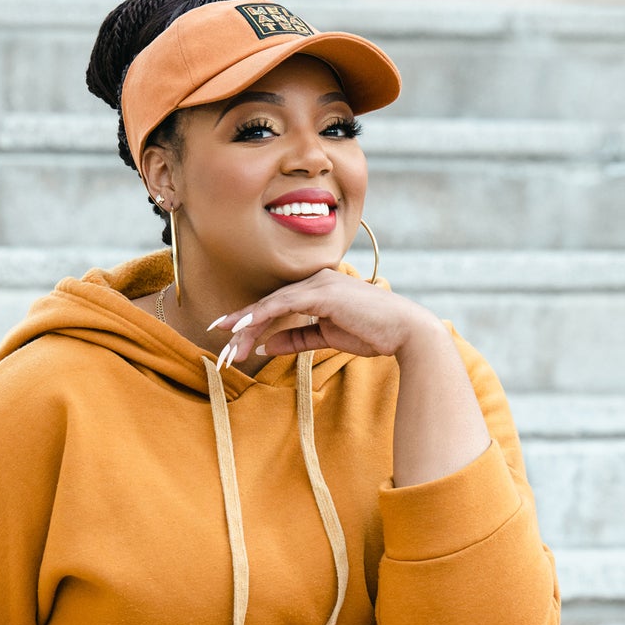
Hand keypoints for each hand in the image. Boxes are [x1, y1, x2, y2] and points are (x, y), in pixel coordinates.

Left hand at [208, 266, 440, 370]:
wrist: (405, 331)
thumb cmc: (373, 333)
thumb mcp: (327, 338)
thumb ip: (298, 338)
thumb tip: (267, 345)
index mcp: (319, 287)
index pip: (277, 304)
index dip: (251, 319)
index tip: (229, 334)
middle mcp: (316, 279)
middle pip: (269, 303)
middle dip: (242, 324)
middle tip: (219, 342)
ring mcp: (319, 283)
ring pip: (272, 304)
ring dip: (247, 325)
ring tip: (228, 344)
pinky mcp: (323, 293)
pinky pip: (284, 304)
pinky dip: (262, 315)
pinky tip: (245, 328)